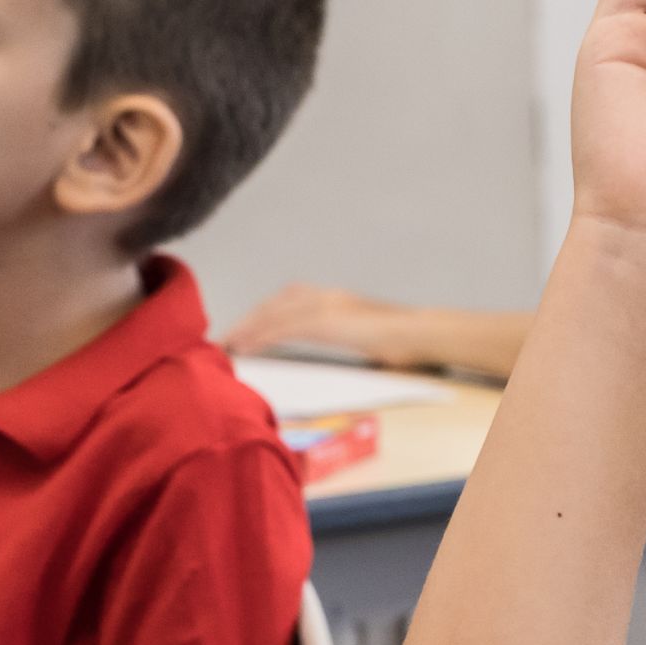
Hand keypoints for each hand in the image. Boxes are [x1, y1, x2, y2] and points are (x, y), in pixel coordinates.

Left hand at [224, 284, 413, 365]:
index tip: (245, 330)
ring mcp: (325, 306)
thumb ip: (346, 335)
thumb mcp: (365, 335)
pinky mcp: (325, 321)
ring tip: (228, 345)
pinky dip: (261, 338)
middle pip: (274, 304)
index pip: (288, 301)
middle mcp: (325, 296)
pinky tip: (247, 348)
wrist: (419, 333)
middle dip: (248, 320)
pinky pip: (284, 329)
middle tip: (226, 338)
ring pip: (274, 314)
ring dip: (247, 329)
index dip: (263, 315)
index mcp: (333, 298)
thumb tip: (338, 348)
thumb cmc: (401, 341)